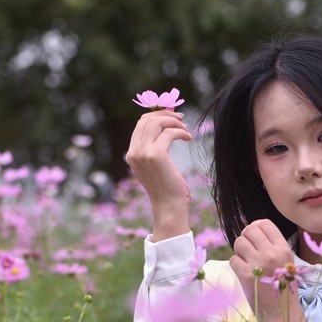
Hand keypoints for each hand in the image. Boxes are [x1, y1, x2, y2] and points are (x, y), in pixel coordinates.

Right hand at [125, 110, 192, 239]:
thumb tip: (169, 120)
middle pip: (148, 119)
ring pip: (156, 122)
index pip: (141, 123)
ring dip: (174, 122)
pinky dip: (181, 132)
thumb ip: (157, 144)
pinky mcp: (155, 155)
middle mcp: (134, 152)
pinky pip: (169, 133)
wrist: (169, 206)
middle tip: (182, 118)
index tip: (173, 114)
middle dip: (166, 115)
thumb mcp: (158, 164)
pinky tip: (188, 138)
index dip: (157, 114)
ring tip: (185, 129)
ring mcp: (143, 153)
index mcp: (132, 153)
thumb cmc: (167, 186)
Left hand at [230, 219, 306, 321]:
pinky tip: (244, 273)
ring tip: (246, 263)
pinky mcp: (246, 276)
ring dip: (239, 252)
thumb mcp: (286, 262)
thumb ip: (272, 246)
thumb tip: (253, 230)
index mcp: (283, 248)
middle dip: (245, 239)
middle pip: (249, 230)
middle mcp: (272, 253)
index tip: (254, 237)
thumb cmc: (282, 288)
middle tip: (247, 251)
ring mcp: (259, 264)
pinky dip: (235, 265)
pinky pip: (233, 259)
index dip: (255, 227)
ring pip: (239, 243)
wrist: (282, 314)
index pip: (264, 223)